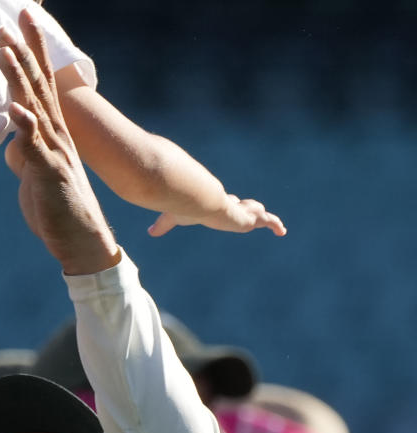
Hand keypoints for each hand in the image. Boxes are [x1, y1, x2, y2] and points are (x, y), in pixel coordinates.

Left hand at [0, 11, 119, 275]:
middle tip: (9, 21)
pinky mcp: (50, 174)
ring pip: (35, 108)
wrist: (83, 242)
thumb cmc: (57, 208)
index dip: (30, 53)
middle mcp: (56, 135)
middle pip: (38, 86)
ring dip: (20, 79)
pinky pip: (35, 149)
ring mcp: (55, 152)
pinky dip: (25, 128)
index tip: (19, 22)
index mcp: (52, 132)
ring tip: (5, 51)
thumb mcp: (34, 176)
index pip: (40, 85)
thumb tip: (13, 143)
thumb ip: (25, 154)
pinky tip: (15, 110)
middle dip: (24, 52)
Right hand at [148, 197, 285, 237]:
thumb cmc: (186, 207)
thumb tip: (149, 232)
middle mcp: (229, 204)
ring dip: (260, 215)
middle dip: (246, 207)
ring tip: (273, 222)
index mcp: (214, 204)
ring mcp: (239, 211)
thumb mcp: (173, 218)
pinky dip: (274, 225)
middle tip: (256, 210)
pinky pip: (266, 221)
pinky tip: (282, 231)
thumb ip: (163, 225)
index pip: (225, 203)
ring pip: (254, 211)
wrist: (198, 201)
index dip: (230, 204)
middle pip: (242, 205)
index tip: (234, 204)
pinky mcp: (248, 219)